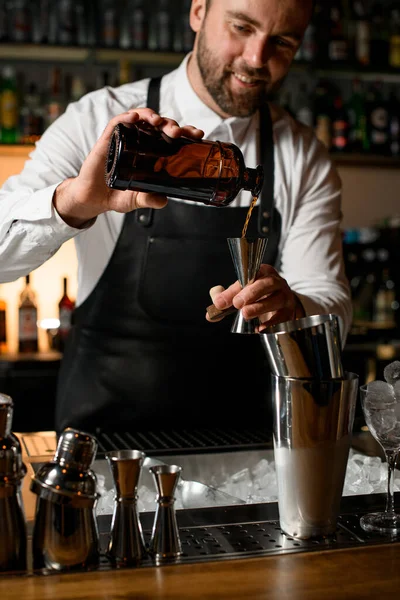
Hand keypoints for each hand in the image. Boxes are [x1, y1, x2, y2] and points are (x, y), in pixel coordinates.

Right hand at [53, 108, 203, 227]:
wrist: (94, 199)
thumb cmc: (117, 196)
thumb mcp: (137, 199)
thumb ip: (149, 199)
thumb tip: (164, 201)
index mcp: (152, 154)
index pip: (172, 138)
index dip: (186, 133)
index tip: (198, 135)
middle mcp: (141, 143)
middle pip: (160, 126)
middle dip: (171, 125)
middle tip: (178, 133)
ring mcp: (125, 139)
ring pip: (141, 118)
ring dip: (152, 116)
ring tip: (159, 122)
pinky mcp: (108, 139)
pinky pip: (117, 123)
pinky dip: (126, 117)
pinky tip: (135, 117)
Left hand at [206, 264, 304, 330]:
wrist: (281, 304)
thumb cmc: (258, 295)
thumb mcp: (240, 292)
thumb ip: (225, 299)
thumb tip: (212, 312)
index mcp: (262, 272)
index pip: (250, 276)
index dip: (238, 287)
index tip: (225, 300)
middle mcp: (277, 282)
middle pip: (267, 284)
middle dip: (252, 293)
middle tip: (237, 304)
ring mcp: (285, 297)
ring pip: (277, 299)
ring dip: (260, 307)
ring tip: (246, 314)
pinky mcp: (289, 312)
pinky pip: (283, 317)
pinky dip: (272, 323)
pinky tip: (260, 328)